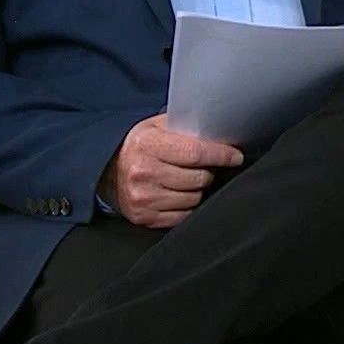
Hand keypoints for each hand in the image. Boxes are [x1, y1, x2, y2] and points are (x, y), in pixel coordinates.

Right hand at [99, 113, 244, 228]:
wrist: (107, 171)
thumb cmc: (139, 146)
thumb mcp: (156, 127)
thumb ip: (184, 127)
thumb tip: (219, 131)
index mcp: (148, 145)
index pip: (195, 153)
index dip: (221, 155)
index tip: (236, 156)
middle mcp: (144, 173)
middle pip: (198, 178)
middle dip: (209, 171)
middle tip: (203, 166)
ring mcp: (144, 198)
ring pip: (194, 198)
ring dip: (198, 189)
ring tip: (188, 178)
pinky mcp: (145, 217)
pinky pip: (183, 215)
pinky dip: (188, 205)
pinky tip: (180, 193)